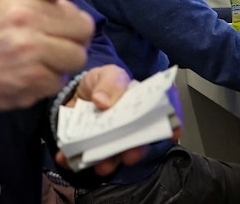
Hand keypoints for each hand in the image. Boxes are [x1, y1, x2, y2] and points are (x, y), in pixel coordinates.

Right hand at [0, 0, 127, 119]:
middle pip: (83, 26)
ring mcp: (29, 51)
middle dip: (71, 34)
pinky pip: (62, 79)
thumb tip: (75, 11)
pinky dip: (49, 79)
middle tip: (46, 37)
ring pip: (78, 55)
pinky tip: (27, 73)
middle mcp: (25, 18)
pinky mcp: (32, 80)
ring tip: (35, 57)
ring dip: (63, 59)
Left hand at [54, 67, 182, 175]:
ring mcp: (112, 139)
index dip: (173, 123)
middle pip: (140, 141)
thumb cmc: (101, 83)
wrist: (76, 91)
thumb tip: (103, 101)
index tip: (173, 132)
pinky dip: (75, 159)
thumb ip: (109, 83)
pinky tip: (66, 158)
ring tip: (96, 164)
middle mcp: (132, 127)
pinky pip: (85, 156)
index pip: (166, 115)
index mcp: (142, 107)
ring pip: (115, 154)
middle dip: (135, 150)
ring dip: (106, 161)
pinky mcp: (92, 145)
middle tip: (127, 156)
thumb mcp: (107, 74)